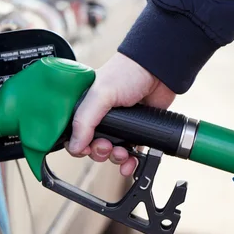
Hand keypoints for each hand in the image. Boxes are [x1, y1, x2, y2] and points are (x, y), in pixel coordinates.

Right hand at [68, 53, 175, 175]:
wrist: (160, 71)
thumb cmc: (128, 72)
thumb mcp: (100, 94)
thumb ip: (84, 121)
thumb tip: (74, 147)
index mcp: (87, 106)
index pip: (74, 132)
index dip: (78, 145)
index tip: (86, 149)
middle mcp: (101, 116)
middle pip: (92, 146)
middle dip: (99, 152)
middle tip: (107, 146)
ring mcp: (120, 125)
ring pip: (111, 153)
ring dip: (115, 158)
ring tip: (122, 153)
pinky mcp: (137, 131)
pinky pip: (129, 154)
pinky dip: (129, 163)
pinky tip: (131, 163)